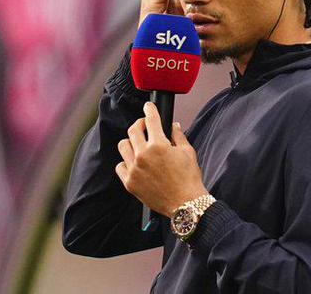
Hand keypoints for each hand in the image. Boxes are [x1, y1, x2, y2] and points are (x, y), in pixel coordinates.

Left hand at [115, 102, 207, 216]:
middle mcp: (143, 155)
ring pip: (123, 145)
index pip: (150, 120)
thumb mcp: (188, 152)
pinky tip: (136, 162)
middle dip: (140, 124)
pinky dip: (126, 161)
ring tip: (140, 145)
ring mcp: (134, 169)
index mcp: (158, 145)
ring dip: (131, 141)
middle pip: (133, 130)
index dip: (149, 109)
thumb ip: (177, 135)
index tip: (148, 106)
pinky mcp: (129, 182)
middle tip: (145, 126)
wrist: (185, 204)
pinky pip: (120, 165)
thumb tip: (172, 125)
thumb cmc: (189, 178)